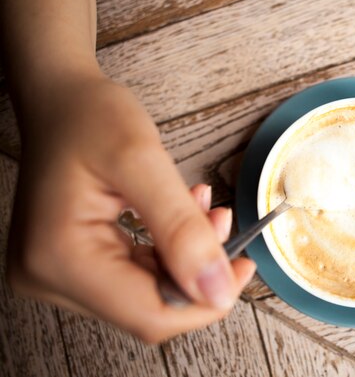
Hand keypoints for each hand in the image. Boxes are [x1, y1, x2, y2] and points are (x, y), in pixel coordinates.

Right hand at [7, 77, 255, 341]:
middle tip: (222, 221)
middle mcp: (51, 278)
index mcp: (60, 258)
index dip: (205, 300)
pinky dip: (169, 252)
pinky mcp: (74, 266)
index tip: (242, 266)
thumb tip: (219, 290)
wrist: (60, 103)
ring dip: (187, 258)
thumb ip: (182, 228)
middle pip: (150, 308)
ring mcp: (59, 275)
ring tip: (203, 208)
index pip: (150, 315)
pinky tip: (182, 218)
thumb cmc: (88, 117)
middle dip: (199, 272)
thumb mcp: (142, 160)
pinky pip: (136, 277)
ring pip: (148, 294)